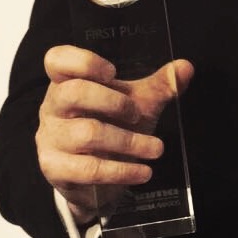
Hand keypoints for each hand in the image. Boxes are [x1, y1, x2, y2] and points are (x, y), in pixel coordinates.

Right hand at [35, 45, 194, 223]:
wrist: (97, 178)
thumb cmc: (113, 129)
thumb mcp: (138, 103)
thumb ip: (161, 85)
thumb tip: (186, 67)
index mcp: (66, 83)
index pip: (57, 59)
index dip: (83, 61)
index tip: (112, 72)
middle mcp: (52, 108)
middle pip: (73, 92)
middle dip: (113, 102)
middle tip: (137, 115)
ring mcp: (50, 139)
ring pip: (87, 133)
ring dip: (129, 141)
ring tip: (156, 149)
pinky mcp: (55, 169)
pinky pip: (89, 168)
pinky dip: (122, 171)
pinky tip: (143, 171)